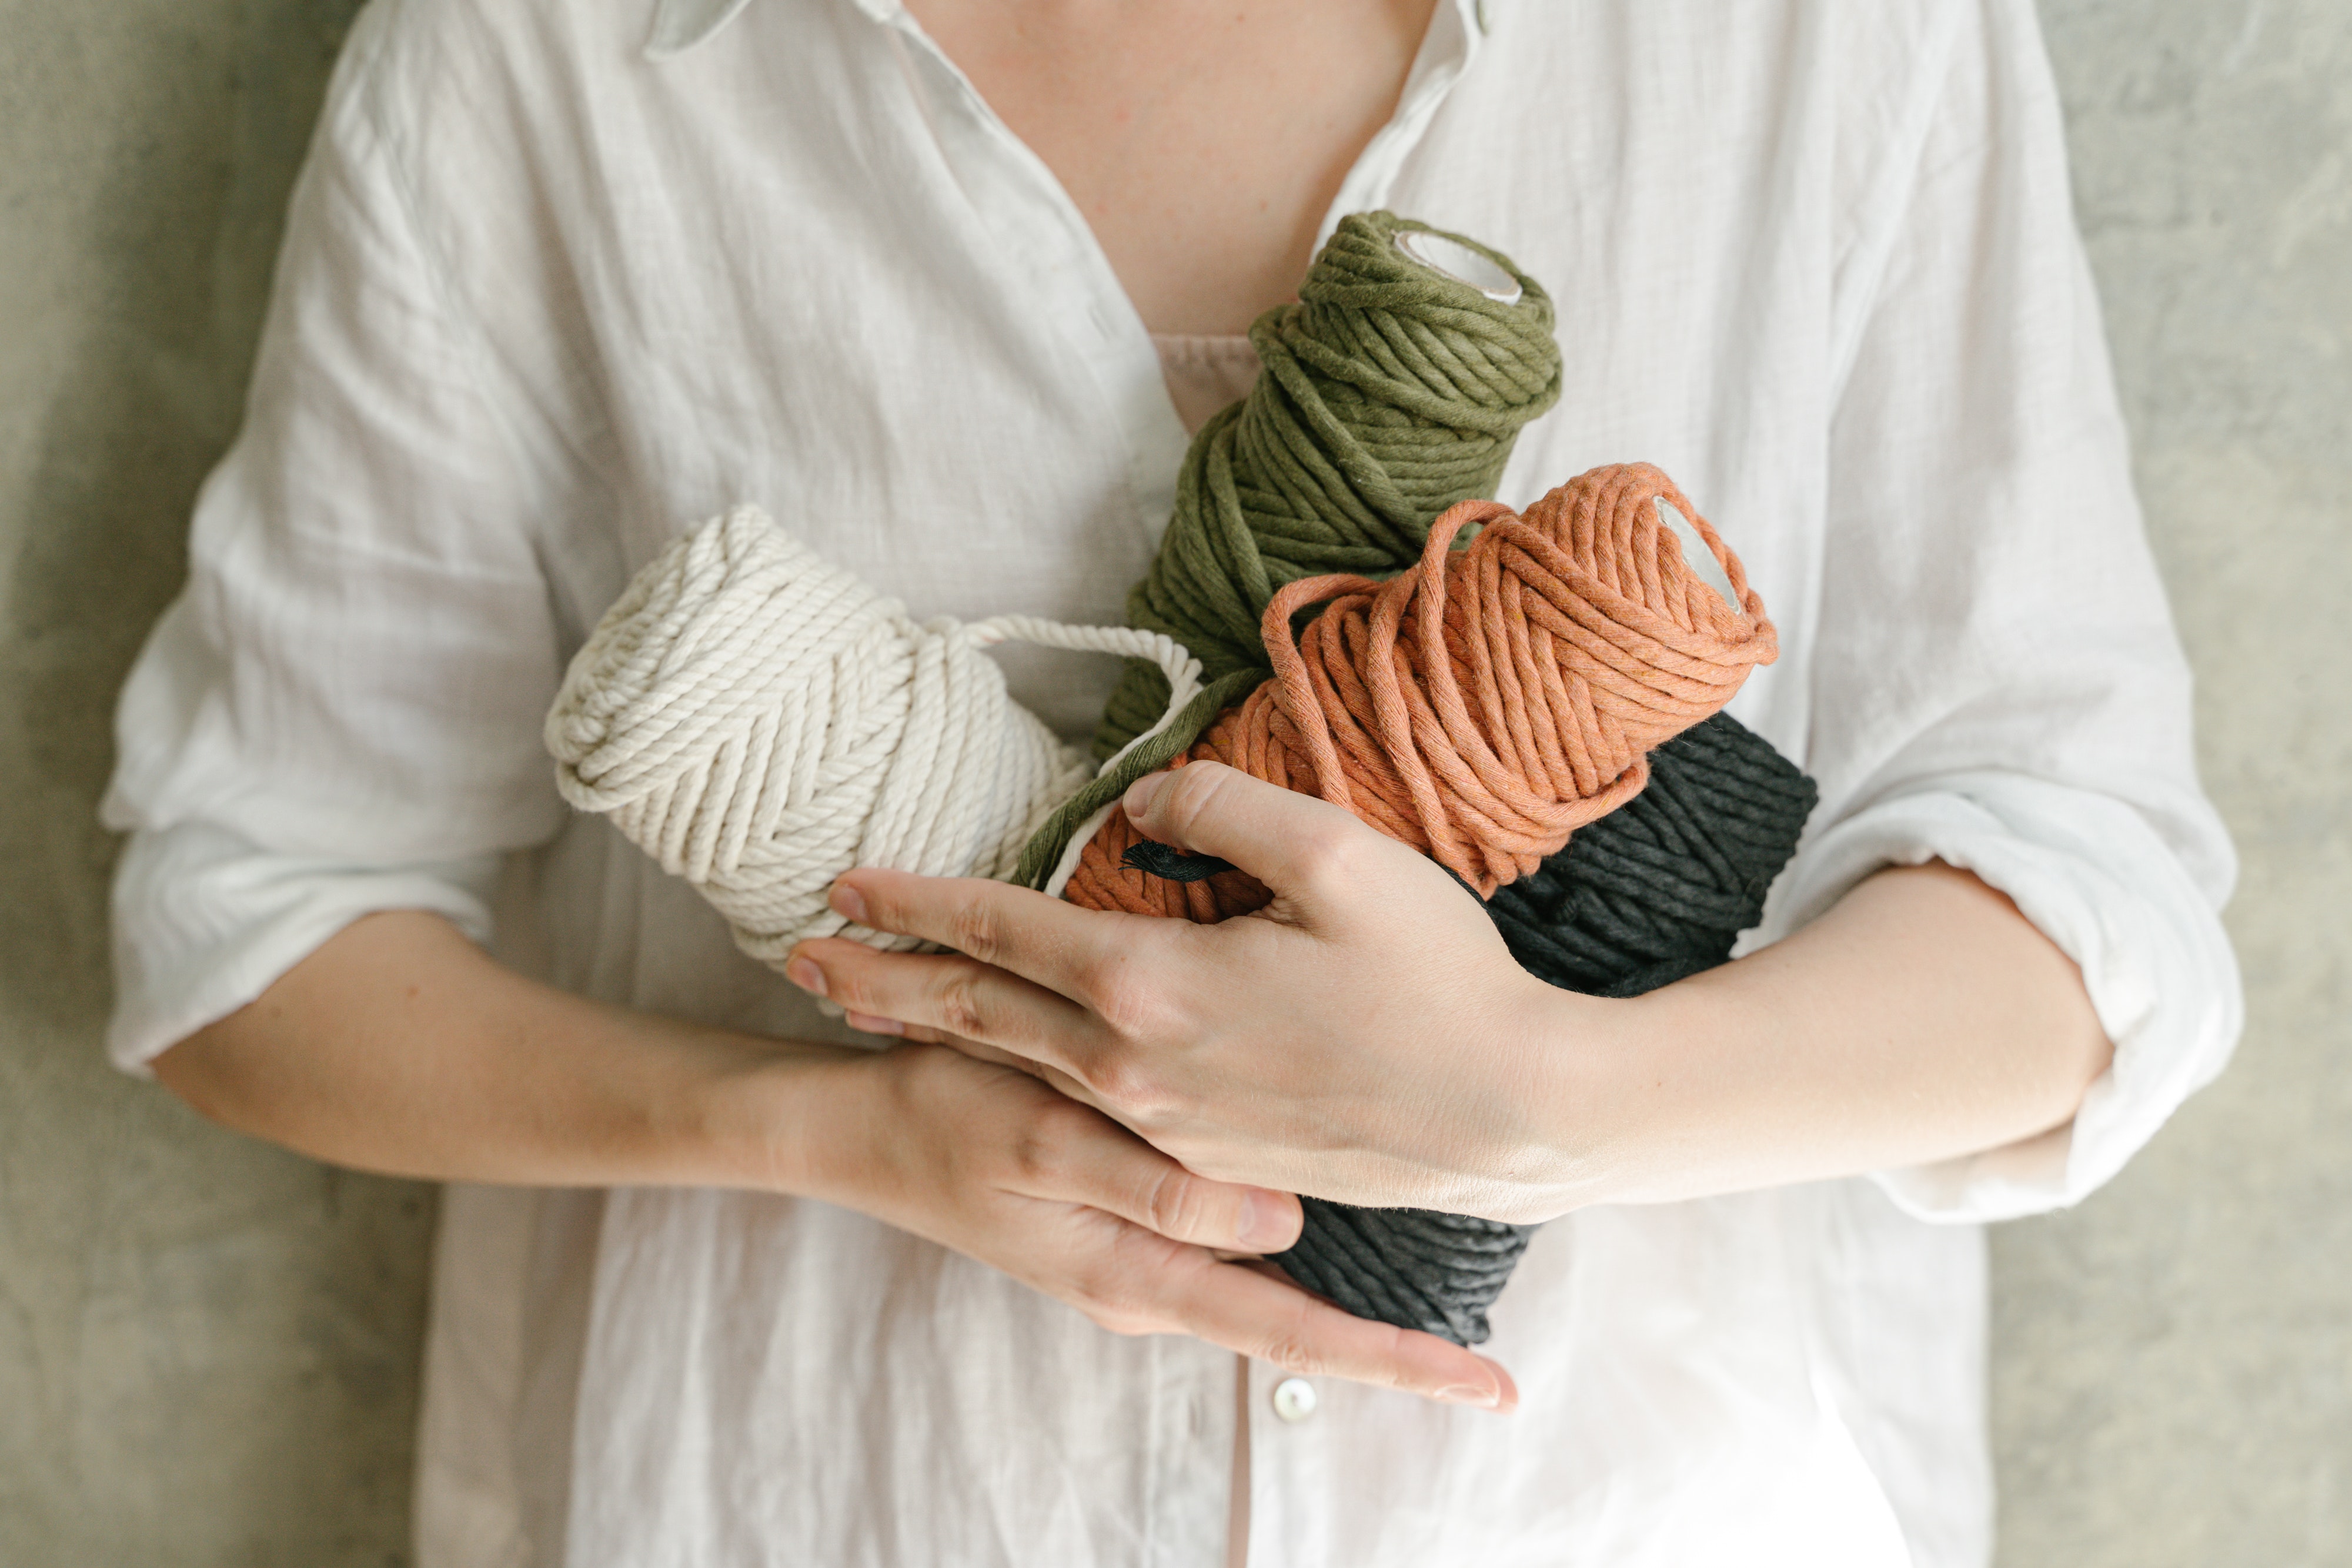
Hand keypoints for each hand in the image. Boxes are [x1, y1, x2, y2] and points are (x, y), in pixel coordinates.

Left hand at [785, 762, 1599, 1222]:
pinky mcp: (1203, 1155)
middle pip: (977, 1012)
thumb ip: (1216, 809)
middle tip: (797, 962)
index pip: (999, 930)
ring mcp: (1163, 1124)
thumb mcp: (1334, 855)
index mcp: (1151, 984)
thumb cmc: (1435, 979)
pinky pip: (1080, 1107)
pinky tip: (1001, 1067)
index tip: (841, 881)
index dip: (914, 900)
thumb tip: (1132, 805)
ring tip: (866, 1014)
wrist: (1509, 1115)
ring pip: (1018, 1066)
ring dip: (934, 1033)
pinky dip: (1014, 1078)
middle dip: (881, 981)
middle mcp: (1133, 1065)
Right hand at [798, 1042, 1515, 1406]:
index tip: (1486, 1389)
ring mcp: (1144, 1256)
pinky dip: (1296, 1253)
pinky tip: (1344, 1228)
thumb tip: (1277, 1223)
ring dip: (1354, 1309)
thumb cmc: (944, 1123)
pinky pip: (1233, 1249)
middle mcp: (1155, 1283)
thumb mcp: (1041, 1145)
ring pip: (1273, 1291)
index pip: (1292, 1336)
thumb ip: (1151, 1186)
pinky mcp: (1133, 1219)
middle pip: (1298, 1330)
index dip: (1391, 1363)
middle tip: (1495, 1372)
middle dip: (1392, 1350)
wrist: (861, 1131)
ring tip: (1450, 1323)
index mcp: (1142, 1276)